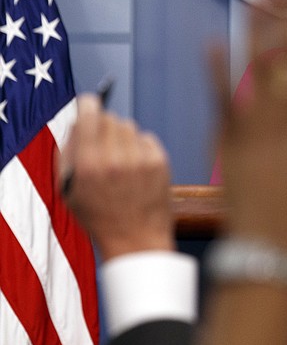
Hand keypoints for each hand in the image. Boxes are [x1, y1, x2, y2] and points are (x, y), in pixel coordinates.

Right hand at [58, 95, 173, 260]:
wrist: (137, 238)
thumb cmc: (100, 216)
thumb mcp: (69, 189)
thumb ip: (68, 152)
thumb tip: (76, 121)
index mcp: (88, 164)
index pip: (90, 113)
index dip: (87, 106)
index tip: (88, 105)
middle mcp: (115, 158)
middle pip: (110, 117)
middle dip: (104, 127)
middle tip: (102, 146)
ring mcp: (140, 159)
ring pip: (129, 126)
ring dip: (122, 137)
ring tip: (120, 161)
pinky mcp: (160, 161)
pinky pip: (146, 138)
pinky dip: (140, 147)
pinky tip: (136, 168)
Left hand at [209, 0, 286, 259]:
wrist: (267, 243)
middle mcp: (283, 121)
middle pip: (281, 56)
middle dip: (280, 14)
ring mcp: (253, 128)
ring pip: (250, 69)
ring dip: (249, 29)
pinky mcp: (227, 139)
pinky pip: (221, 98)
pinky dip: (216, 70)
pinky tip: (213, 39)